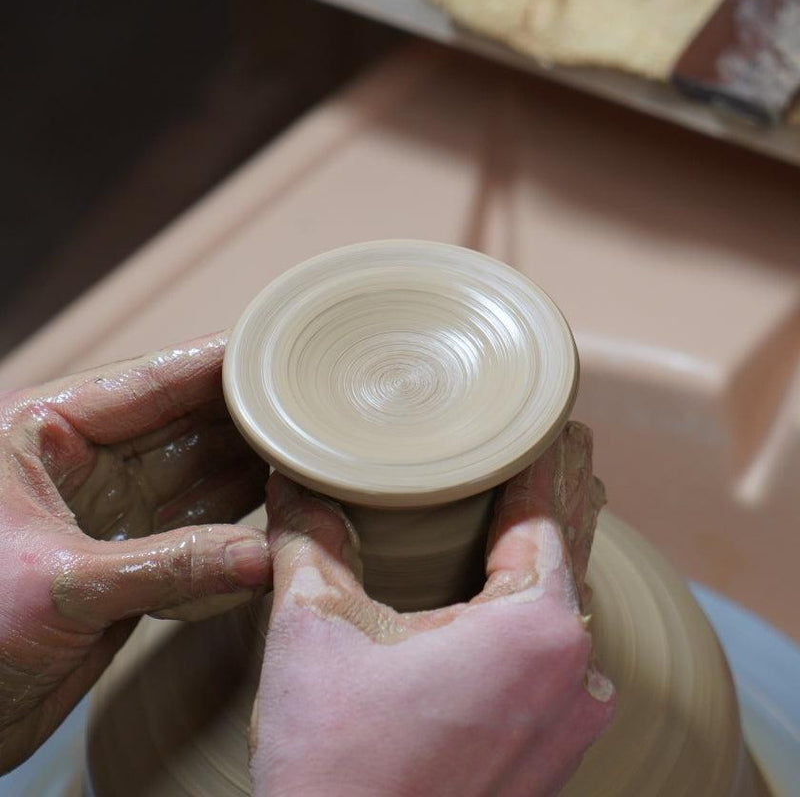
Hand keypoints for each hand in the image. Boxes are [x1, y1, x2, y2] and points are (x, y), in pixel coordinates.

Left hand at [0, 333, 270, 771]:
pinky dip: (236, 531)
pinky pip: (195, 534)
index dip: (219, 365)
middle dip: (248, 419)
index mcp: (43, 433)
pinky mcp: (126, 563)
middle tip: (312, 409)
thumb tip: (261, 557)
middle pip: (186, 425)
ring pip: (198, 478)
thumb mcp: (63, 588)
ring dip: (251, 472)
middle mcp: (82, 465)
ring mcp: (108, 513)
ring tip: (309, 458)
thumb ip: (168, 567)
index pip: (150, 382)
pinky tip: (277, 519)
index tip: (279, 354)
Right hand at [251, 459, 614, 796]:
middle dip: (558, 497)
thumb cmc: (340, 770)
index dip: (540, 460)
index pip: (542, 514)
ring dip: (552, 558)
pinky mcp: (547, 757)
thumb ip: (306, 542)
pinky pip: (556, 661)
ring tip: (552, 508)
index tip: (550, 421)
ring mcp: (568, 722)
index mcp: (534, 629)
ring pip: (562, 611)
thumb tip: (287, 481)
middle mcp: (573, 674)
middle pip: (565, 555)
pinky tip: (518, 607)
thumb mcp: (314, 633)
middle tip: (566, 443)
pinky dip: (540, 616)